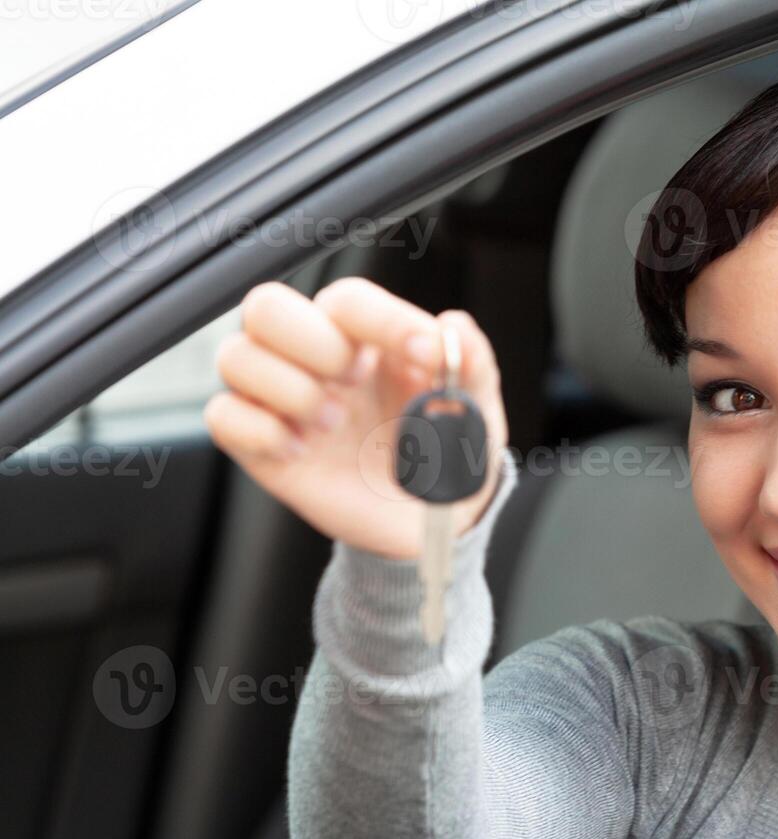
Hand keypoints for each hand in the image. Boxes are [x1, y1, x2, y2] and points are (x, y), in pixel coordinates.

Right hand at [204, 277, 508, 558]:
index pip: (347, 299)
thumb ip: (471, 360)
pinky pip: (222, 417)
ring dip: (288, 388)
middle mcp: (314, 359)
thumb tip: (453, 327)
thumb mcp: (473, 405)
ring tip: (333, 422)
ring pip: (235, 356)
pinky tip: (302, 451)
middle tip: (355, 382)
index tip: (425, 354)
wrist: (436, 518)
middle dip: (312, 342)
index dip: (383, 319)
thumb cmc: (447, 449)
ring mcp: (282, 401)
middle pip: (265, 306)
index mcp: (365, 337)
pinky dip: (260, 431)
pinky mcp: (261, 447)